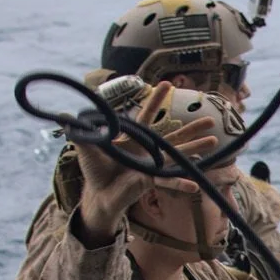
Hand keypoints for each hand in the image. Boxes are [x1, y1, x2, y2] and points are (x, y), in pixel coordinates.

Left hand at [77, 82, 221, 241]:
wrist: (98, 194)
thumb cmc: (95, 169)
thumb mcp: (86, 147)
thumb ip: (80, 131)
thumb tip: (65, 115)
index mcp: (134, 138)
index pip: (147, 116)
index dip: (156, 100)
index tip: (166, 84)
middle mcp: (147, 151)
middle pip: (173, 136)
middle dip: (191, 128)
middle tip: (209, 118)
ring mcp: (151, 166)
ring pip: (178, 156)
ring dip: (195, 149)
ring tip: (214, 141)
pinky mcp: (149, 181)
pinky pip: (168, 182)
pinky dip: (180, 184)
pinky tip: (195, 185)